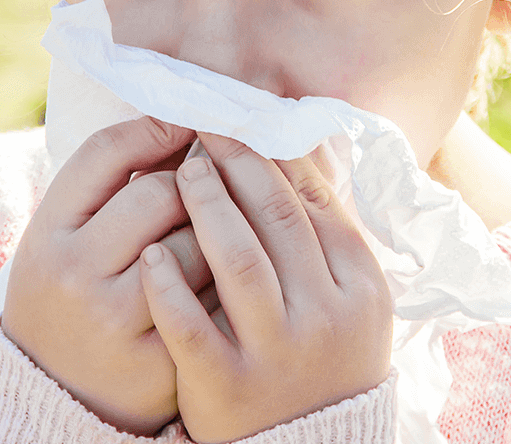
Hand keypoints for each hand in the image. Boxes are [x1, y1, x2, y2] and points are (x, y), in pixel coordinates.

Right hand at [2, 118, 214, 435]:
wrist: (56, 393)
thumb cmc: (72, 292)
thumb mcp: (65, 234)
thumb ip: (111, 181)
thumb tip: (186, 123)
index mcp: (47, 234)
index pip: (107, 152)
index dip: (155, 127)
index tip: (188, 121)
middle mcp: (74, 275)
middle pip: (160, 192)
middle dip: (193, 182)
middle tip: (206, 184)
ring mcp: (115, 322)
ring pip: (197, 242)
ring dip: (216, 230)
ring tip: (214, 234)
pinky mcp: (159, 361)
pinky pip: (216, 296)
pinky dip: (228, 280)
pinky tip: (227, 279)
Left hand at [140, 134, 393, 443]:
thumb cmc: (323, 354)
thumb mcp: (348, 296)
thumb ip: (328, 229)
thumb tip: (301, 144)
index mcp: (360, 287)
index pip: (316, 203)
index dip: (276, 157)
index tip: (244, 125)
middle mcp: (324, 316)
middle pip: (277, 220)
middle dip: (238, 167)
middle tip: (205, 133)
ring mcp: (278, 352)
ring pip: (239, 262)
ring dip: (207, 208)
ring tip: (182, 173)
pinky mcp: (228, 385)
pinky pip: (192, 325)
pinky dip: (170, 285)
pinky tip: (150, 254)